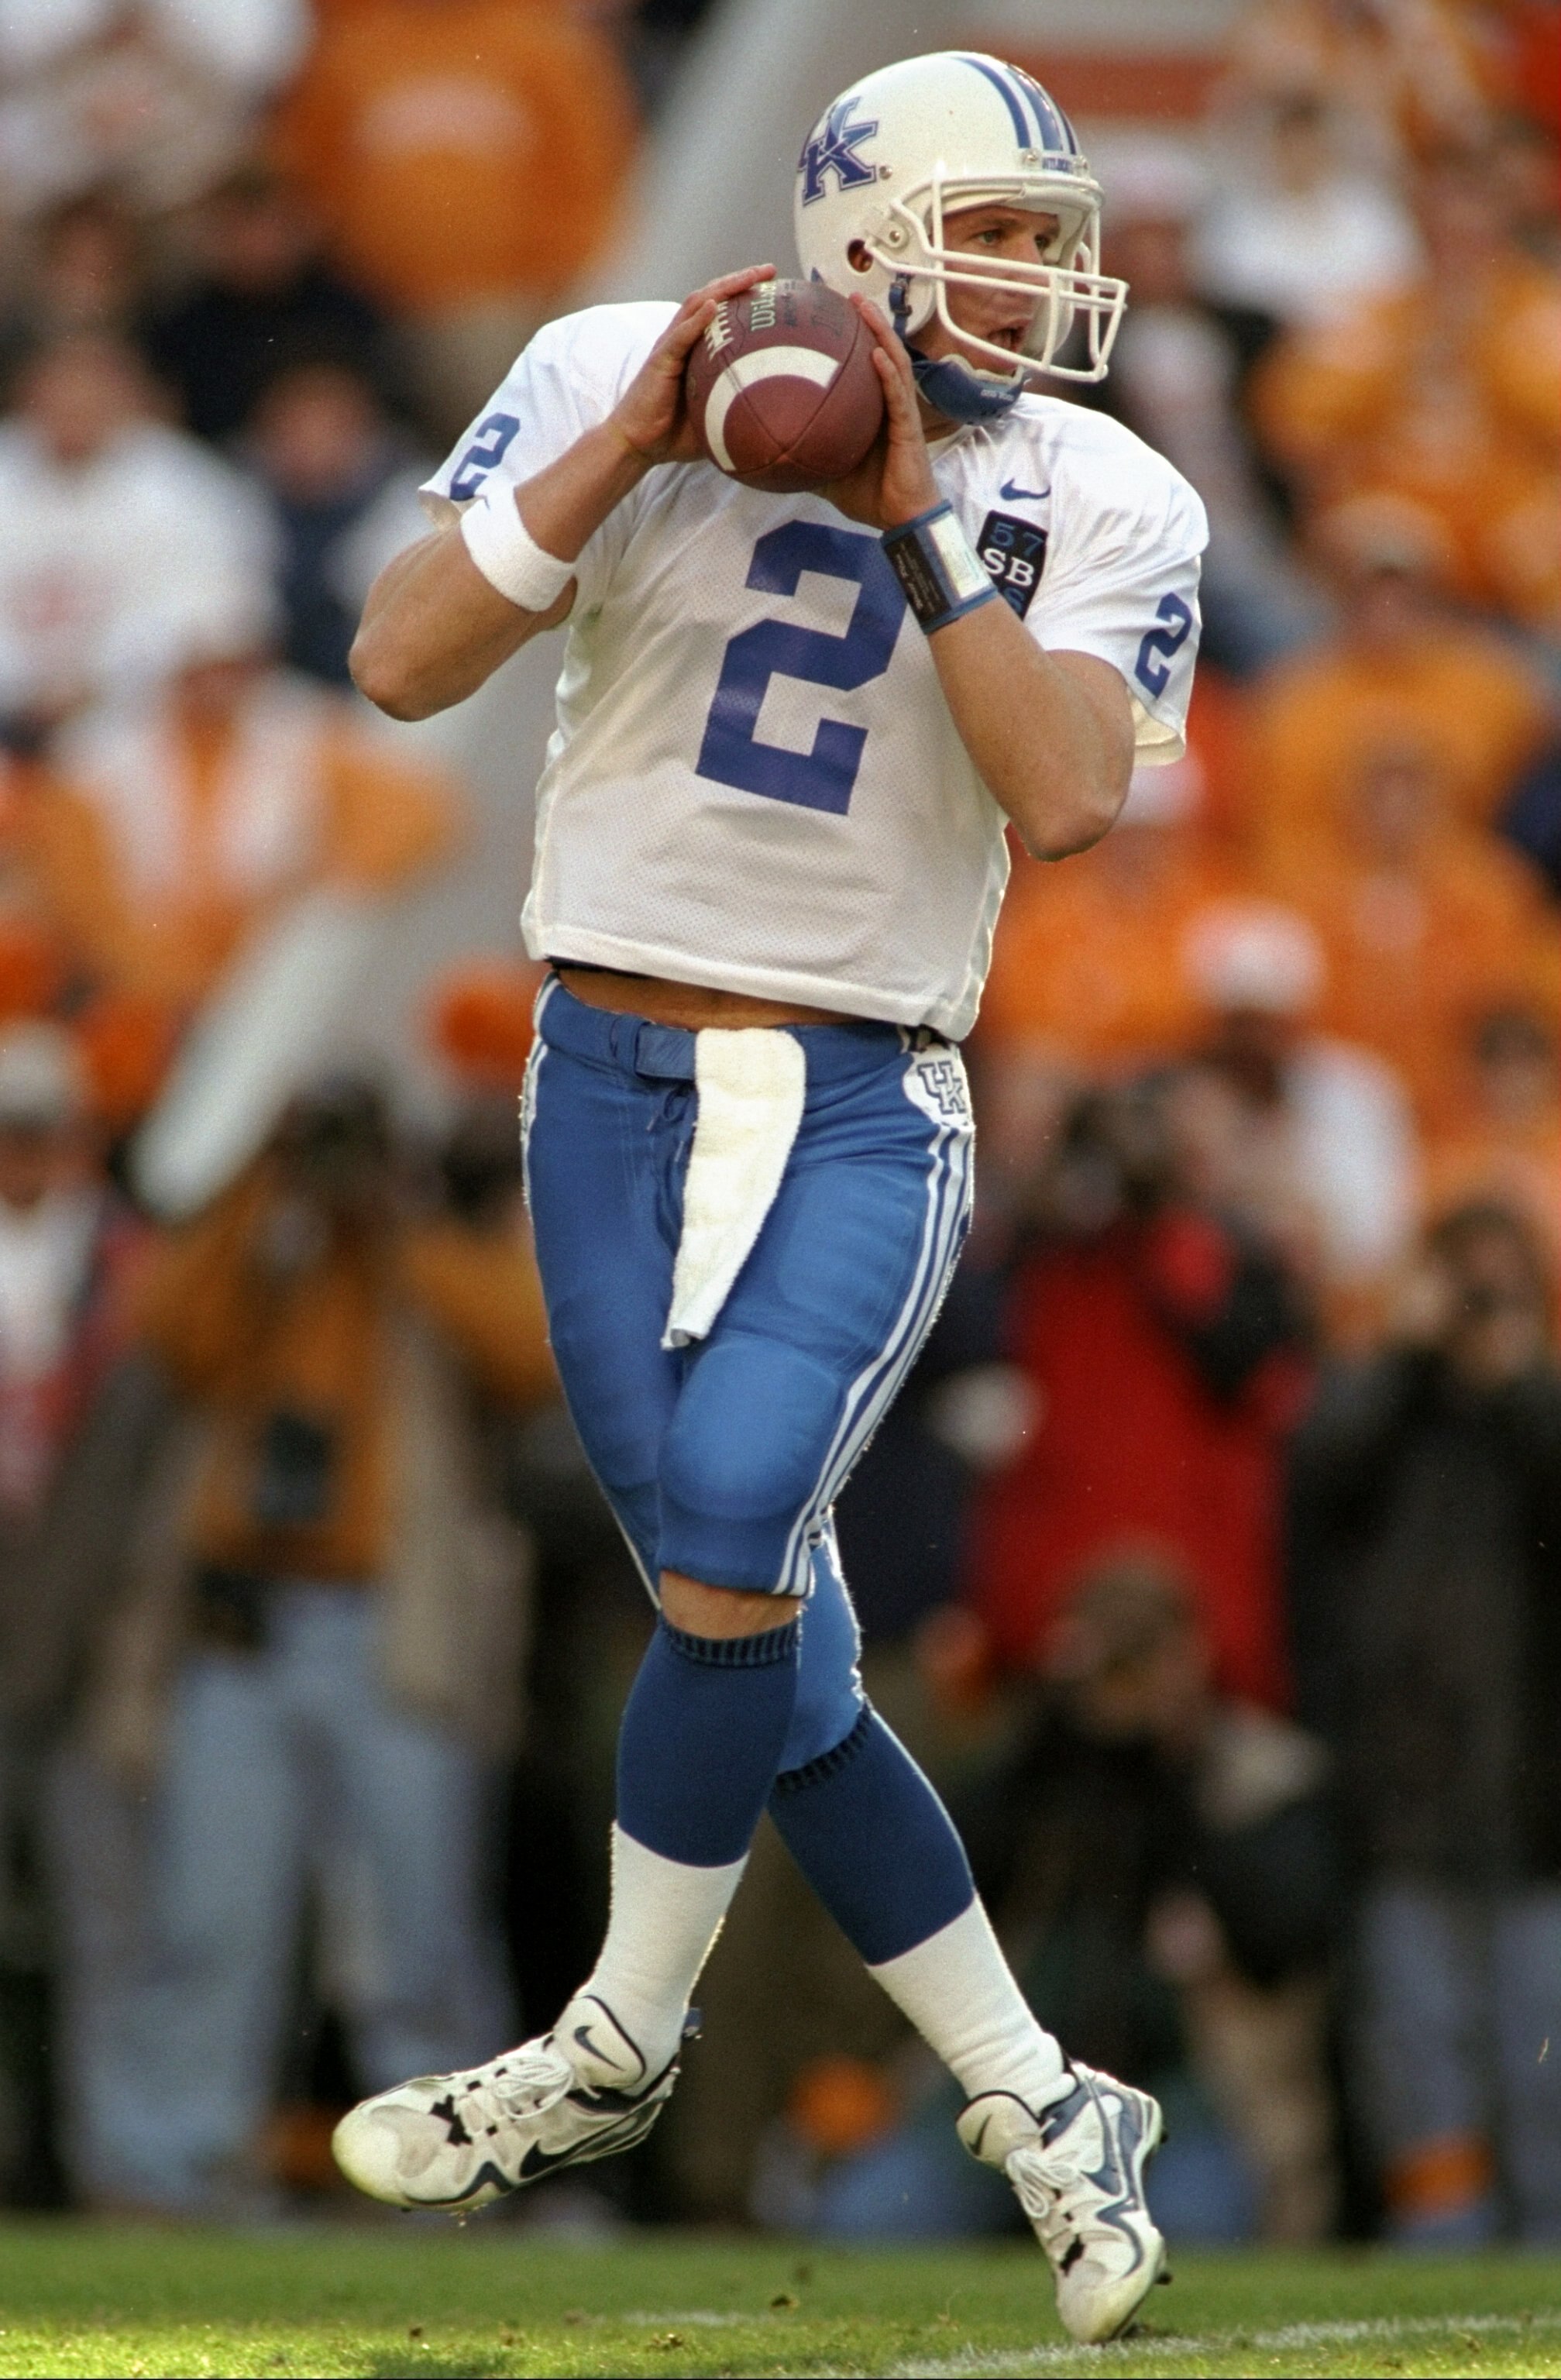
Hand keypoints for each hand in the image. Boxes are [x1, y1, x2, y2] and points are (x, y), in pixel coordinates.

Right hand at [607, 264, 775, 465]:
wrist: (636, 445)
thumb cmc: (672, 434)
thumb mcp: (712, 417)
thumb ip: (735, 407)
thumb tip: (772, 419)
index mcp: (694, 348)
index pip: (721, 312)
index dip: (745, 295)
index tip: (775, 287)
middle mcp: (681, 339)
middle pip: (712, 297)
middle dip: (741, 280)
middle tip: (771, 270)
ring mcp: (669, 346)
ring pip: (697, 306)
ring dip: (724, 288)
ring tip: (750, 277)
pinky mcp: (660, 360)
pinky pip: (680, 335)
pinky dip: (697, 320)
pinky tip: (715, 306)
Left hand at [821, 296, 939, 528]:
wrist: (899, 519)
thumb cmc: (869, 496)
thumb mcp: (826, 473)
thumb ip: (803, 458)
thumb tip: (766, 455)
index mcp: (871, 409)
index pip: (860, 364)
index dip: (848, 337)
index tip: (824, 314)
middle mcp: (889, 402)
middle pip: (878, 350)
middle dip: (863, 320)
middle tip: (840, 294)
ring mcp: (902, 410)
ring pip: (893, 360)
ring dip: (878, 331)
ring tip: (860, 305)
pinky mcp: (910, 425)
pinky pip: (898, 393)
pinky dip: (888, 372)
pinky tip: (875, 353)